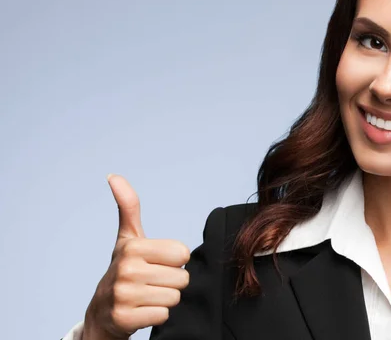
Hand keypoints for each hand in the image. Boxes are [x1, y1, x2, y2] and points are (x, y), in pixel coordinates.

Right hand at [82, 174, 190, 339]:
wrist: (102, 313)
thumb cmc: (123, 270)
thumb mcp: (127, 238)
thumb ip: (128, 207)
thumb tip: (113, 176)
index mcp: (133, 247)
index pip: (183, 254)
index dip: (175, 261)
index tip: (157, 263)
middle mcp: (126, 269)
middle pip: (182, 277)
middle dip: (172, 282)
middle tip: (152, 282)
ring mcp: (124, 295)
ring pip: (175, 297)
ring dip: (165, 299)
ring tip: (148, 296)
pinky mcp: (125, 319)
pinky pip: (164, 315)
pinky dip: (157, 316)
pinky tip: (142, 311)